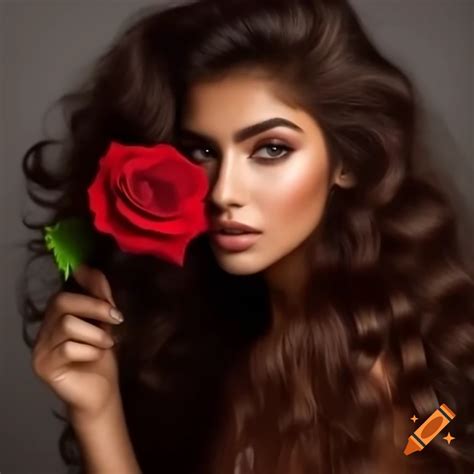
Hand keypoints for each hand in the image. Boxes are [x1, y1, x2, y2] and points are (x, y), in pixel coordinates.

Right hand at [31, 263, 123, 420]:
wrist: (101, 392)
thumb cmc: (102, 357)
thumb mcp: (104, 322)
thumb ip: (99, 297)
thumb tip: (88, 267)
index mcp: (57, 317)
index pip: (64, 292)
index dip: (87, 288)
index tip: (109, 298)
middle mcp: (44, 330)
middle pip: (62, 302)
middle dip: (95, 307)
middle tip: (116, 319)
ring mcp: (40, 348)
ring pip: (67, 324)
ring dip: (95, 333)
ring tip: (106, 344)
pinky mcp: (43, 365)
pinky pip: (68, 348)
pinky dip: (89, 350)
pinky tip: (95, 357)